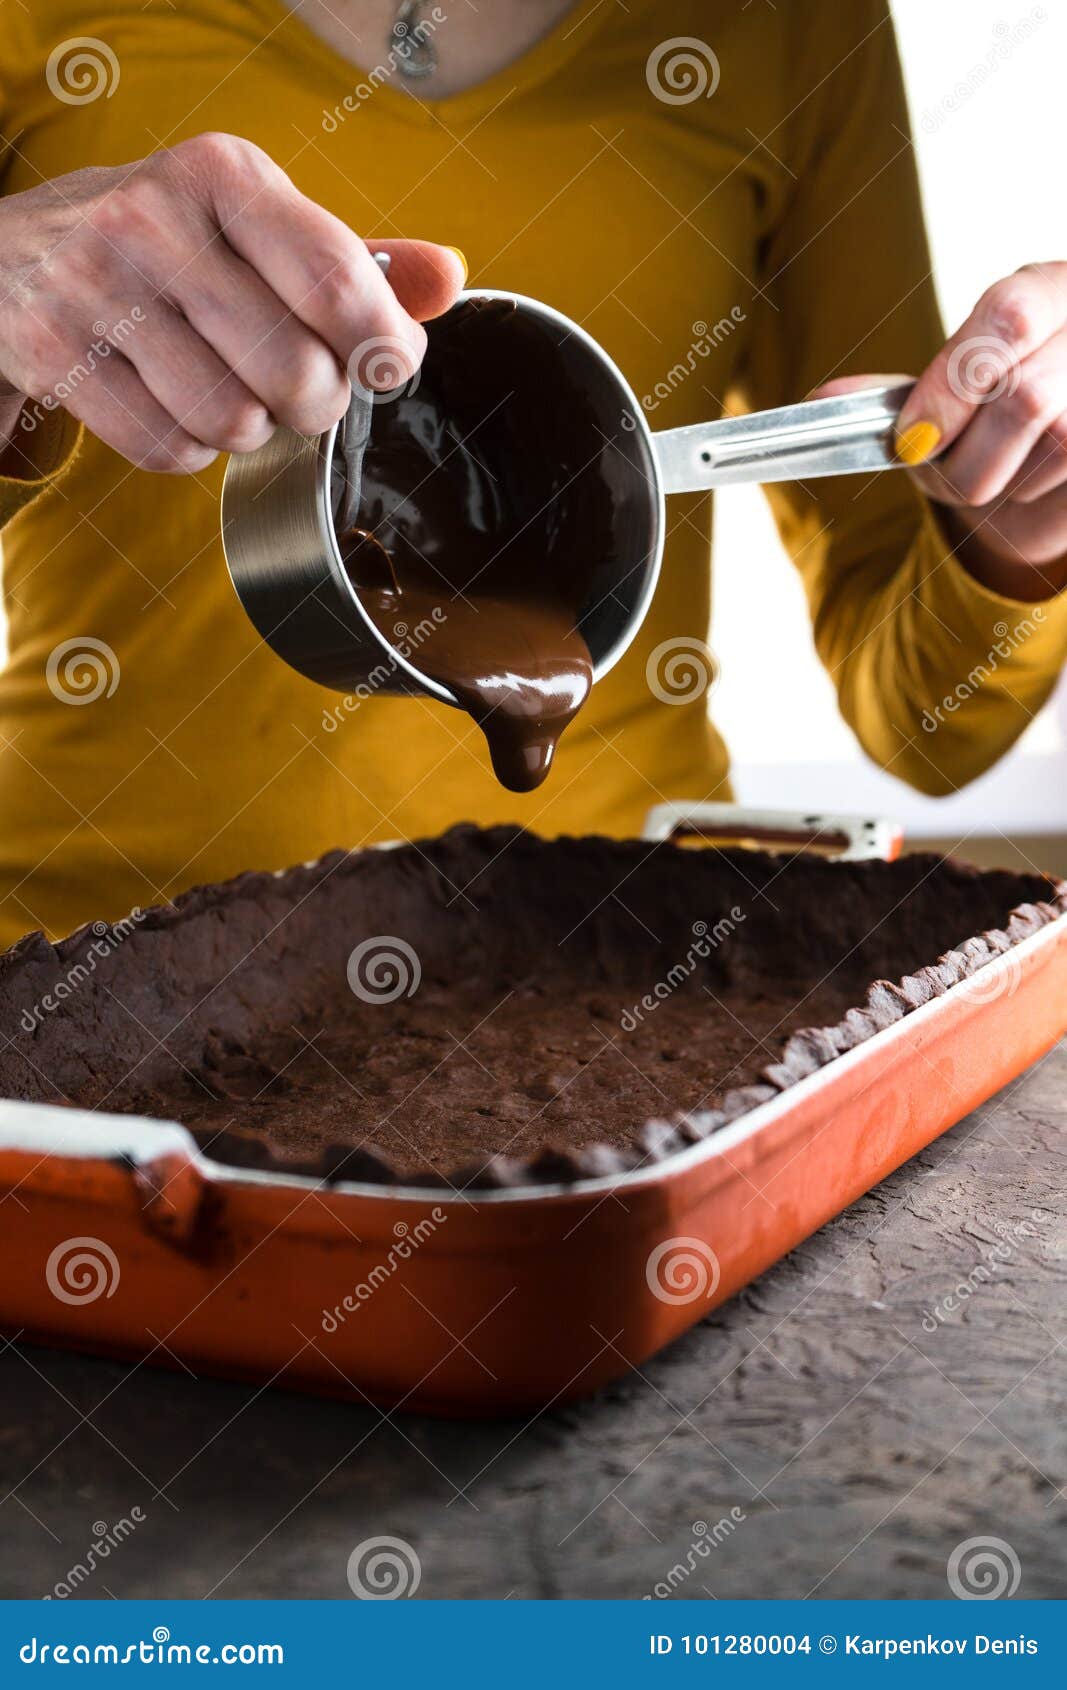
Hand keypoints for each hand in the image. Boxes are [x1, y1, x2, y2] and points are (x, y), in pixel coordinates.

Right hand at [0, 132, 463, 473]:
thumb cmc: (164, 244)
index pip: (338, 283)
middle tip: (298, 389)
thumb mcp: (254, 223)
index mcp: (222, 175)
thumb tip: (449, 279)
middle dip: (315, 402)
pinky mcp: (55, 353)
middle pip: (296, 372)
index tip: (387, 366)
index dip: (383, 348)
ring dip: (249, 429)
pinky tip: (173, 404)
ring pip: (233, 421)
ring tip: (228, 389)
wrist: (12, 253)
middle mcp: (153, 220)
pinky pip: (169, 449)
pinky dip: (187, 449)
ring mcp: (96, 287)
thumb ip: (354, 259)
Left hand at [815, 263, 1066, 599]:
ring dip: (1005, 480)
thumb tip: (825, 400)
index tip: (911, 439)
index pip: (1007, 317)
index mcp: (1050, 289)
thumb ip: (896, 394)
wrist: (1048, 472)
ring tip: (999, 470)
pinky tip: (1035, 483)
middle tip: (946, 467)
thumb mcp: (944, 394)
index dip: (951, 386)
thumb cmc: (990, 421)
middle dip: (970, 455)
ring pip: (1056, 446)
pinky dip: (1039, 498)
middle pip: (1028, 397)